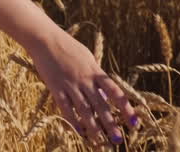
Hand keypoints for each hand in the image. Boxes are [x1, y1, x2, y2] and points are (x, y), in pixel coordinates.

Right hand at [26, 30, 139, 146]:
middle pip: (101, 106)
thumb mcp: (88, 58)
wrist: (45, 39)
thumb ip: (97, 75)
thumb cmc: (68, 47)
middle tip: (118, 140)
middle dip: (111, 124)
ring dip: (93, 127)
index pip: (116, 93)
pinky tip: (79, 131)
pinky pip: (66, 107)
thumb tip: (105, 94)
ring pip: (84, 110)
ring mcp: (70, 85)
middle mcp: (85, 80)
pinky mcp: (56, 87)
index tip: (134, 123)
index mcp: (96, 72)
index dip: (126, 108)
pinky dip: (73, 121)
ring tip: (100, 142)